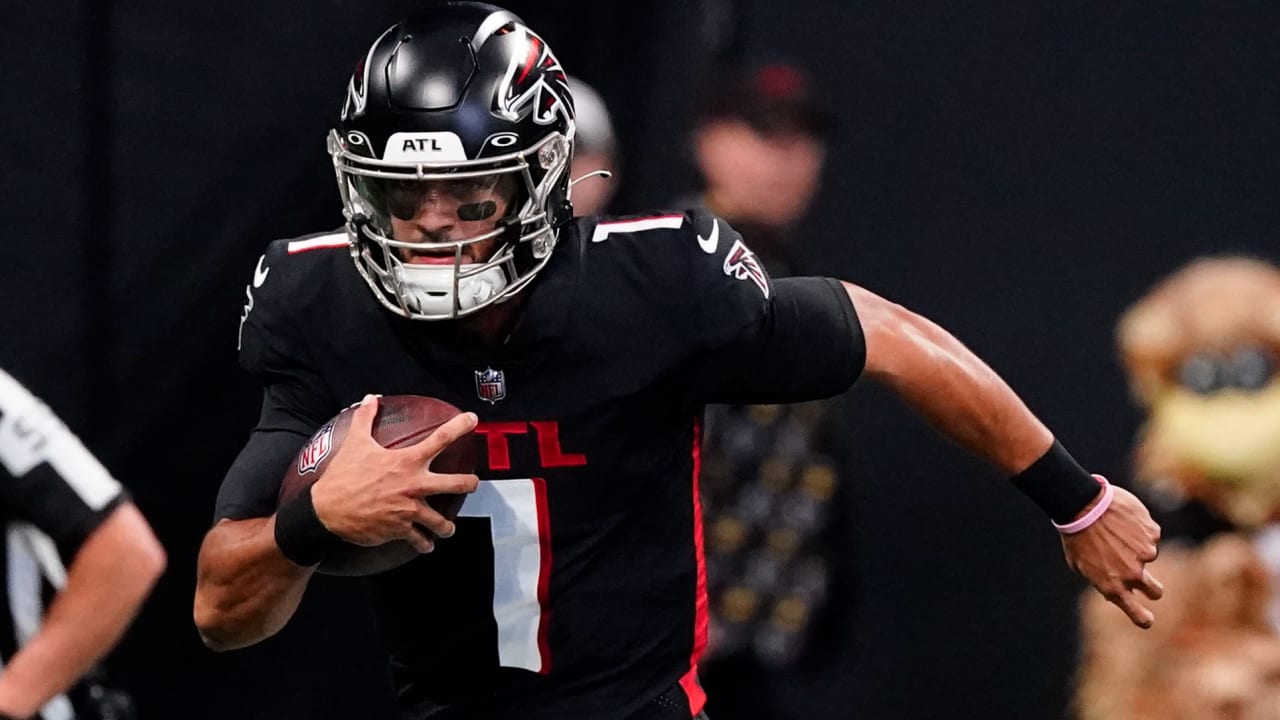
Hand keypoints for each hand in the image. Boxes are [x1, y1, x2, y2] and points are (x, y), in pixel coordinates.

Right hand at [312, 396, 479, 553]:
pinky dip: (425, 544)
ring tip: (448, 528)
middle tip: (473, 483)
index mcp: (407, 462)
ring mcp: (409, 510)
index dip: (460, 426)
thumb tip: (370, 398)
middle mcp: (414, 485)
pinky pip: (419, 540)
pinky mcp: (400, 529)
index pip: (441, 438)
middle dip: (470, 484)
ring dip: (446, 526)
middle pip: (457, 483)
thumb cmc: (342, 475)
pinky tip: (427, 545)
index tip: (472, 420)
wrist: (326, 510)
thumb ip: (365, 418)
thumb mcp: (355, 442)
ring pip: (441, 522)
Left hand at [1061, 485, 1162, 627]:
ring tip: (1116, 532)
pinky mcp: (1152, 534)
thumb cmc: (1075, 535)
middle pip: (1156, 592)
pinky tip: (1123, 520)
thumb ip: (1101, 580)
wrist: (1082, 505)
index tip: (1147, 619)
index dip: (1143, 618)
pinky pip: (1150, 535)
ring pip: (1149, 556)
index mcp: (1113, 586)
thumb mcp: (1080, 564)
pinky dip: (1140, 529)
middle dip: (1152, 588)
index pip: (1138, 614)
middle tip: (1144, 578)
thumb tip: (1114, 591)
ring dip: (1138, 547)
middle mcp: (1132, 574)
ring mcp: (1146, 554)